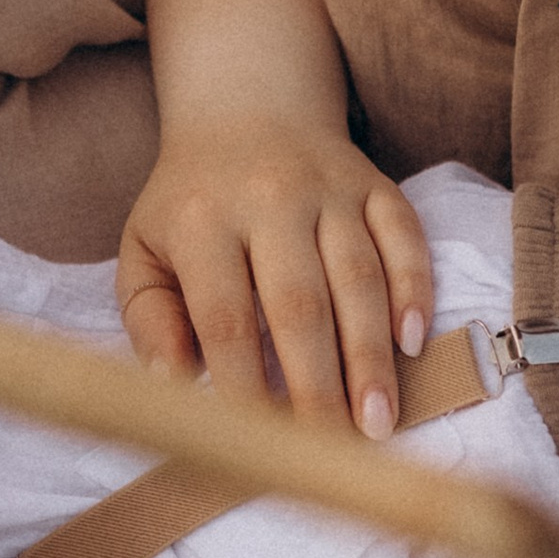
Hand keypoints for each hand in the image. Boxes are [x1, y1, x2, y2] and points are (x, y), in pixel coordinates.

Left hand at [116, 122, 435, 435]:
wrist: (247, 107)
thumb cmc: (190, 203)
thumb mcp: (143, 251)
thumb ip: (150, 319)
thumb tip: (171, 386)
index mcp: (203, 220)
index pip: (226, 315)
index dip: (244, 383)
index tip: (260, 443)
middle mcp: (269, 199)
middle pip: (299, 304)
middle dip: (318, 384)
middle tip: (332, 450)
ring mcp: (329, 189)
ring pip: (359, 278)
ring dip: (371, 356)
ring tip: (378, 421)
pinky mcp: (375, 184)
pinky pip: (405, 238)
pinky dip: (415, 290)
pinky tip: (415, 343)